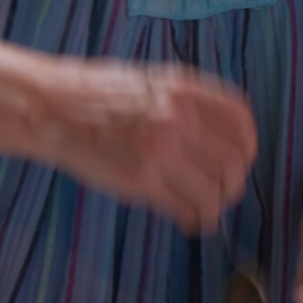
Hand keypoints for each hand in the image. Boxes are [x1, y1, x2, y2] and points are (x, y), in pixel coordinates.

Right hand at [32, 56, 256, 235]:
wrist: (55, 108)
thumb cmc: (100, 94)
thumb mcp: (152, 81)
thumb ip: (187, 101)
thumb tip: (220, 133)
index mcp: (185, 89)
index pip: (240, 121)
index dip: (247, 146)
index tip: (242, 159)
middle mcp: (179, 118)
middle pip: (234, 160)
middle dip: (234, 182)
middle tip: (225, 192)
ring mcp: (161, 150)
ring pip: (215, 189)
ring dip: (216, 206)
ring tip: (206, 212)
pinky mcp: (140, 181)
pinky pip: (185, 207)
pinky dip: (195, 219)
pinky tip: (189, 221)